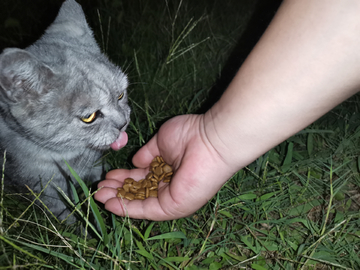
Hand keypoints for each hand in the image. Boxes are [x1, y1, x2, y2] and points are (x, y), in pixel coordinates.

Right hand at [95, 114, 233, 220]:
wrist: (211, 139)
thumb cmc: (191, 134)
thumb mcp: (161, 142)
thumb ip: (146, 154)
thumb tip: (134, 160)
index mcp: (167, 170)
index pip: (141, 178)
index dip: (124, 178)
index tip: (108, 176)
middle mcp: (169, 186)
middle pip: (138, 193)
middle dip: (117, 191)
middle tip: (98, 189)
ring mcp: (172, 198)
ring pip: (140, 203)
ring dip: (118, 201)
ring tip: (99, 196)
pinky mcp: (174, 206)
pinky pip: (147, 210)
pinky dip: (128, 208)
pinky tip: (111, 204)